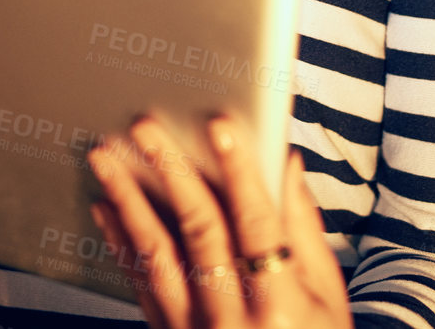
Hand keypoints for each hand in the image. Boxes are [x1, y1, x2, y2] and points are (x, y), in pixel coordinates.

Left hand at [87, 114, 352, 328]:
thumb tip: (286, 162)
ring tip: (106, 159)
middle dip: (169, 170)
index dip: (238, 170)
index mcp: (280, 306)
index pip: (256, 222)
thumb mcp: (328, 298)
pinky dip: (121, 241)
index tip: (220, 126)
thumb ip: (304, 228)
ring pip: (156, 254)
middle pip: (199, 229)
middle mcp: (232, 321)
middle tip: (144, 128)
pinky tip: (107, 207)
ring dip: (127, 199)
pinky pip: (139, 284)